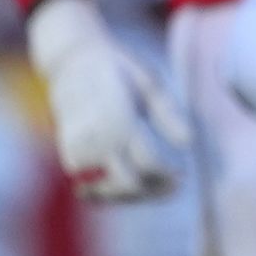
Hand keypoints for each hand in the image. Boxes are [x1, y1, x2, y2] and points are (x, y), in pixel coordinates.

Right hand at [24, 0, 188, 202]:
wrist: (72, 59)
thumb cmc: (118, 68)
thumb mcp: (150, 81)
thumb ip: (168, 113)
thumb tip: (188, 143)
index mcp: (119, 116)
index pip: (148, 161)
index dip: (168, 175)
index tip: (181, 175)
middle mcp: (96, 135)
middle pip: (125, 183)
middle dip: (151, 190)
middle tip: (170, 185)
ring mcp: (78, 145)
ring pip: (104, 189)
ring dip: (130, 195)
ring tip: (151, 187)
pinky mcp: (67, 151)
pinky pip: (86, 185)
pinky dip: (106, 193)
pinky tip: (128, 187)